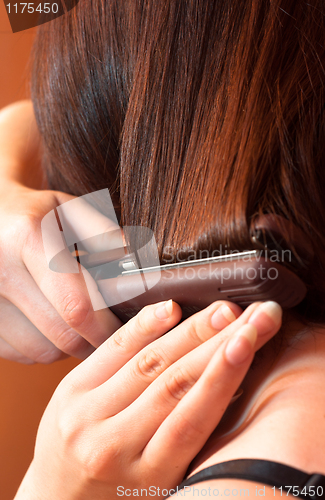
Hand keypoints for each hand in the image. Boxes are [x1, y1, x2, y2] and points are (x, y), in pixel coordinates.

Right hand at [0, 101, 122, 363]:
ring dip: (68, 347)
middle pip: (61, 335)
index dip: (106, 327)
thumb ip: (102, 231)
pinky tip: (50, 325)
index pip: (76, 305)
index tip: (123, 330)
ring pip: (41, 351)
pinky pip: (22, 354)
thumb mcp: (70, 208)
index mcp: (27, 239)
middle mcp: (0, 272)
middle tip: (107, 332)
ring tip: (78, 324)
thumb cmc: (36, 214)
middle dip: (92, 343)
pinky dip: (43, 348)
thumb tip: (130, 259)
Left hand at [15, 299, 281, 499]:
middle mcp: (112, 445)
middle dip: (218, 343)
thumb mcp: (161, 480)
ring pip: (148, 362)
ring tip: (223, 312)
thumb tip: (228, 383)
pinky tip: (169, 309)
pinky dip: (144, 326)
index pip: (192, 419)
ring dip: (190, 332)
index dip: (222, 375)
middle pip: (174, 382)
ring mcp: (86, 415)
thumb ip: (188, 436)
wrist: (58, 499)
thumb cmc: (120, 494)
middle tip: (251, 316)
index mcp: (146, 477)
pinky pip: (112, 350)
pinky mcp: (69, 391)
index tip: (248, 342)